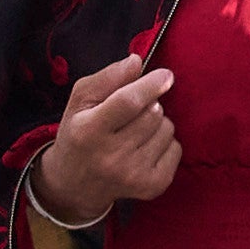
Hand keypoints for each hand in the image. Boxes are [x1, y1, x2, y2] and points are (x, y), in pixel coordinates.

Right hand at [35, 58, 183, 221]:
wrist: (74, 185)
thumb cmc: (79, 134)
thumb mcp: (80, 101)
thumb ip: (108, 78)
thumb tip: (137, 61)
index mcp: (89, 131)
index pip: (128, 102)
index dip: (150, 85)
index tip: (166, 75)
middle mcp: (111, 156)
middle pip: (153, 113)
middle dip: (150, 104)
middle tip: (132, 112)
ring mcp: (133, 175)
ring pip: (167, 129)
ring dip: (157, 123)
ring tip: (135, 132)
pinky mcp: (151, 186)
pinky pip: (176, 149)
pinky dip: (165, 143)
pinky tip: (144, 149)